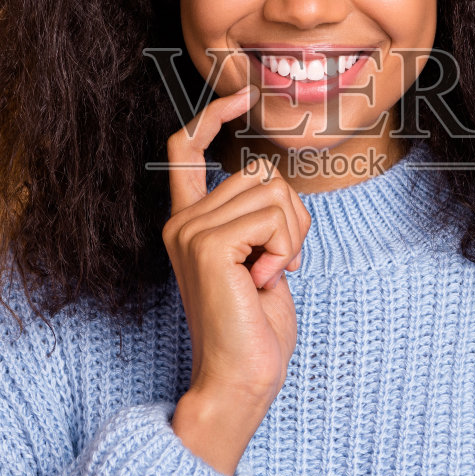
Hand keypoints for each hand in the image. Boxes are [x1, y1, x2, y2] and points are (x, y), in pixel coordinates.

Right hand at [162, 85, 309, 405]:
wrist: (241, 378)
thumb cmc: (256, 328)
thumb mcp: (261, 259)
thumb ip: (256, 217)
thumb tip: (268, 176)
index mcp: (189, 222)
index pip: (186, 149)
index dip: (212, 116)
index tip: (240, 97)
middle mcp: (182, 221)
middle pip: (259, 171)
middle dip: (292, 214)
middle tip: (282, 262)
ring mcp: (190, 230)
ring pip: (272, 192)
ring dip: (291, 235)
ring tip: (271, 275)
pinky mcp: (206, 244)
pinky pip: (273, 216)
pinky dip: (285, 247)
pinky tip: (266, 280)